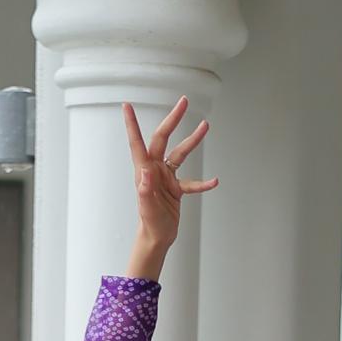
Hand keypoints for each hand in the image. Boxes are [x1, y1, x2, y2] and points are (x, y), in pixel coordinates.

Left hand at [122, 95, 217, 252]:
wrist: (157, 237)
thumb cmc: (149, 223)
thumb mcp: (147, 208)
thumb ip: (145, 189)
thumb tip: (145, 171)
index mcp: (144, 170)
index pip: (138, 142)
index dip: (132, 124)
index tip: (127, 106)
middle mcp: (155, 169)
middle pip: (163, 138)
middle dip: (173, 120)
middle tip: (184, 102)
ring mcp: (166, 177)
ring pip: (181, 153)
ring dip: (193, 141)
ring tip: (205, 126)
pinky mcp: (176, 188)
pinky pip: (191, 182)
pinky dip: (203, 183)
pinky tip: (214, 181)